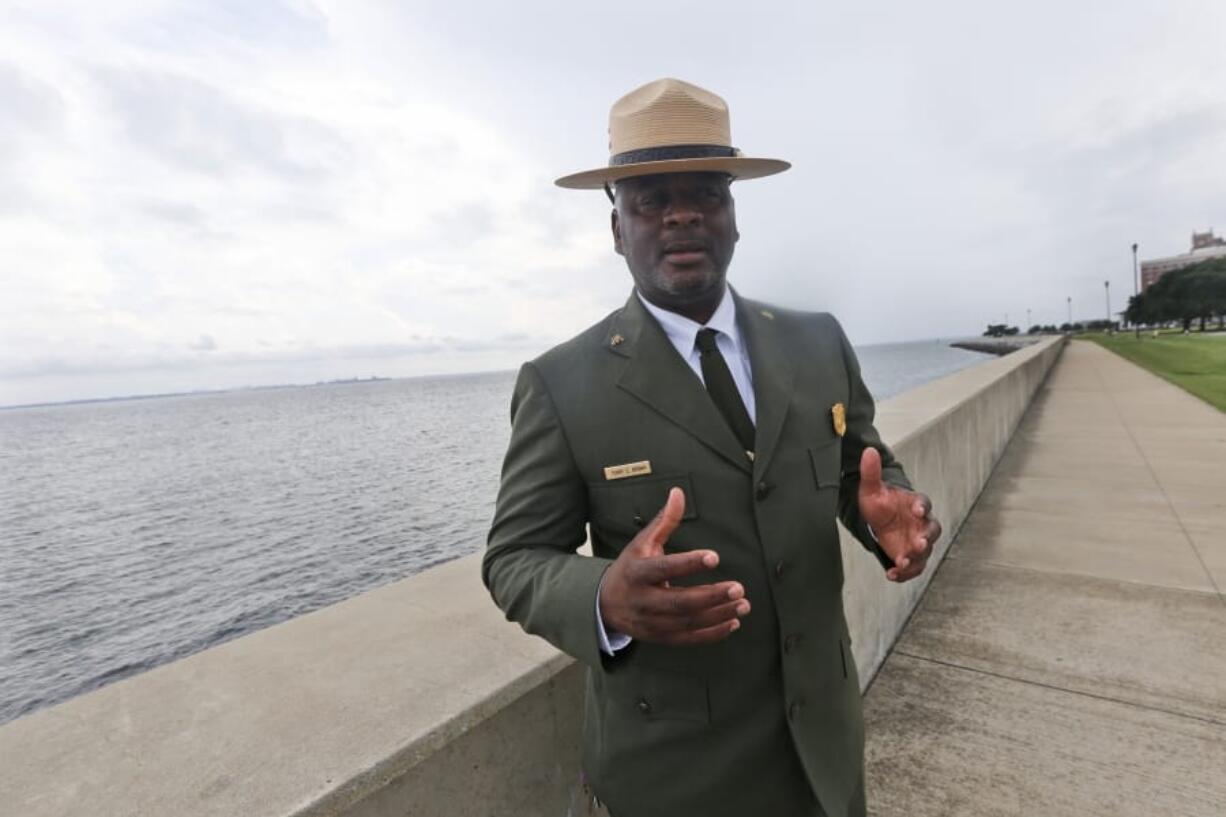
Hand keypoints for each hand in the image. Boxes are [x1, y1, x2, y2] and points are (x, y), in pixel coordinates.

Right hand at [598, 487, 749, 644]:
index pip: (664, 568)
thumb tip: (678, 492)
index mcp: (637, 573)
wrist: (604, 605)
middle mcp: (643, 600)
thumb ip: (664, 520)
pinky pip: (688, 639)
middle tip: (739, 588)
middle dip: (711, 596)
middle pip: (679, 602)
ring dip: (718, 615)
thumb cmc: (630, 567)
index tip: (714, 556)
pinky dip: (712, 633)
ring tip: (744, 605)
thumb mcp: (642, 542)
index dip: (689, 564)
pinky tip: (733, 622)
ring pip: (688, 622)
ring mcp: (651, 623)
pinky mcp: (660, 637)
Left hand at [857, 447, 941, 581]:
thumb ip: (871, 472)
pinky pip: (913, 567)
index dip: (922, 506)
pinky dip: (905, 573)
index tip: (917, 509)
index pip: (924, 503)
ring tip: (902, 563)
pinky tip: (891, 574)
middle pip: (932, 530)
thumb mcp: (871, 488)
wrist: (878, 520)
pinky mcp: (911, 556)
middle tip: (918, 543)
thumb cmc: (880, 503)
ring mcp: (918, 541)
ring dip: (916, 558)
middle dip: (926, 538)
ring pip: (925, 552)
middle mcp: (921, 523)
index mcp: (915, 504)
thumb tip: (868, 451)